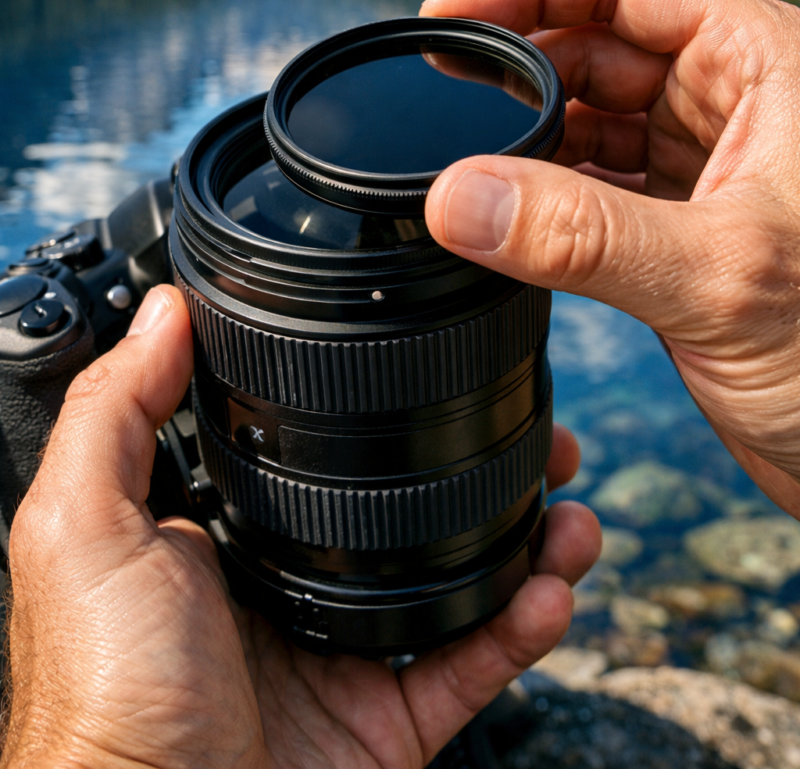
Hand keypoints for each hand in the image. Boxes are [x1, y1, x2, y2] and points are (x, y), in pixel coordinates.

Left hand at [2, 286, 598, 768]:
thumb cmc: (100, 693)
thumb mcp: (84, 528)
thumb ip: (117, 413)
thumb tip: (165, 309)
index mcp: (227, 530)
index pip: (320, 449)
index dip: (380, 407)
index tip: (433, 366)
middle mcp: (292, 582)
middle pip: (406, 507)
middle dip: (479, 467)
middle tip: (536, 433)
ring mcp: (345, 650)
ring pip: (458, 577)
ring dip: (526, 540)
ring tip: (570, 511)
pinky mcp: (385, 717)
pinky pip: (472, 661)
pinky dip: (523, 625)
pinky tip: (552, 587)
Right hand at [421, 0, 799, 518]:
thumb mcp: (721, 279)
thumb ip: (581, 236)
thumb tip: (457, 197)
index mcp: (766, 65)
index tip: (448, 19)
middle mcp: (736, 101)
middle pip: (597, 41)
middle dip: (515, 65)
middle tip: (435, 93)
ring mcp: (709, 164)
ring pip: (593, 117)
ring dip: (526, 136)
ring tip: (460, 159)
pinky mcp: (688, 226)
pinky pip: (597, 185)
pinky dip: (545, 196)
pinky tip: (503, 213)